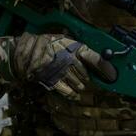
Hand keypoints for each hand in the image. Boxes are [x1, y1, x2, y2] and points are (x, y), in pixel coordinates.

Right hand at [0, 32, 115, 98]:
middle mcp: (69, 58)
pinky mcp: (53, 80)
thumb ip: (79, 51)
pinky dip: (72, 94)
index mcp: (73, 46)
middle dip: (86, 79)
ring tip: (70, 81)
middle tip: (81, 77)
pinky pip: (69, 92)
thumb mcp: (63, 41)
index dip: (106, 69)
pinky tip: (72, 93)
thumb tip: (98, 64)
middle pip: (87, 76)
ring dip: (78, 86)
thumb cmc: (45, 46)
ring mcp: (61, 70)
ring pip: (79, 85)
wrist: (23, 53)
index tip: (113, 76)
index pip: (94, 58)